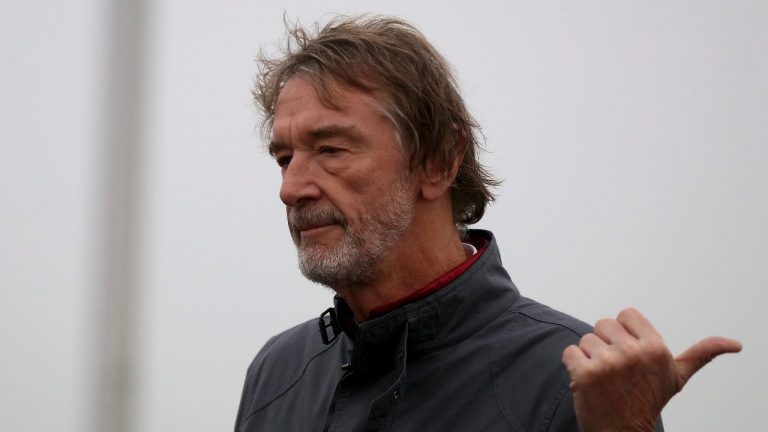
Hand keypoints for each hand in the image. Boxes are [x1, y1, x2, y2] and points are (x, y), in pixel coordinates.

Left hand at [561, 308, 740, 431]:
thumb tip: (735, 344)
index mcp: (656, 347)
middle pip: (603, 324)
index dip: (624, 333)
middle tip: (617, 370)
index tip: (630, 353)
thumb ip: (702, 354)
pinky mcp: (584, 374)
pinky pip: (569, 353)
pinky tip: (588, 383)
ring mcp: (607, 364)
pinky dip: (574, 366)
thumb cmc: (648, 401)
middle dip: (606, 344)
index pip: (626, 314)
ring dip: (590, 358)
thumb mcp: (677, 377)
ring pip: (586, 339)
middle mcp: (633, 353)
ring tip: (604, 379)